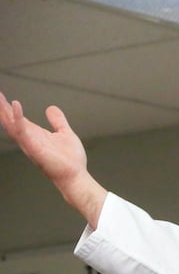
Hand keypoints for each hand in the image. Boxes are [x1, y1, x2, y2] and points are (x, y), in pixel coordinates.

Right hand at [0, 93, 106, 227]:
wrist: (76, 176)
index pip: (18, 119)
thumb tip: (50, 108)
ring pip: (12, 125)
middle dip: (2, 109)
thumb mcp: (64, 133)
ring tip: (0, 98)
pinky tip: (15, 106)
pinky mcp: (34, 148)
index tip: (2, 96)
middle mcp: (29, 139)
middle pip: (10, 122)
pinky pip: (22, 131)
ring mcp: (30, 144)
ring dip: (5, 112)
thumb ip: (57, 121)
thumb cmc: (71, 159)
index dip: (9, 109)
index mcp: (35, 135)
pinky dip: (18, 118)